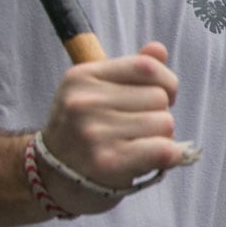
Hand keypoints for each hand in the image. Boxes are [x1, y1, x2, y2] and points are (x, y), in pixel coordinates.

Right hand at [37, 42, 188, 213]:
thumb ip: (131, 69)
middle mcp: (84, 102)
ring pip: (165, 123)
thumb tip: (159, 49)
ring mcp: (94, 133)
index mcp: (82, 77)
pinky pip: (164, 150)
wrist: (54, 177)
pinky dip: (171, 155)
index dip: (166, 82)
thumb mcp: (97, 91)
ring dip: (161, 137)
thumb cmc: (85, 130)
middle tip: (136, 129)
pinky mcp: (108, 162)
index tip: (160, 96)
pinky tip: (158, 158)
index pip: (146, 66)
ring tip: (136, 144)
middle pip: (159, 98)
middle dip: (158, 114)